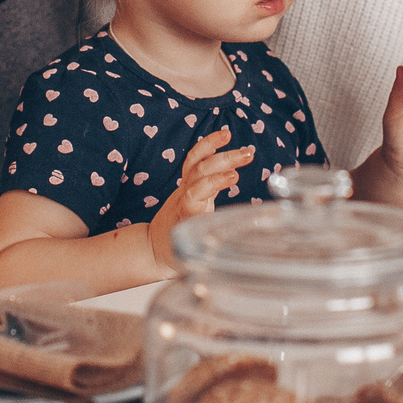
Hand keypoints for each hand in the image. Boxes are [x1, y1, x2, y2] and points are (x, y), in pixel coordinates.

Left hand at [149, 127, 252, 267]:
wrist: (155, 247)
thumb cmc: (178, 255)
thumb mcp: (196, 261)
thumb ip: (216, 259)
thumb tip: (245, 265)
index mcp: (186, 218)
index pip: (195, 196)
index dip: (211, 185)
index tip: (232, 178)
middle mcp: (185, 199)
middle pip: (200, 173)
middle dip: (222, 161)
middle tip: (247, 155)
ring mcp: (184, 189)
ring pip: (196, 163)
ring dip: (217, 149)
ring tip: (238, 141)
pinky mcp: (187, 183)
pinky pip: (196, 160)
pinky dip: (209, 146)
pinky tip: (224, 136)